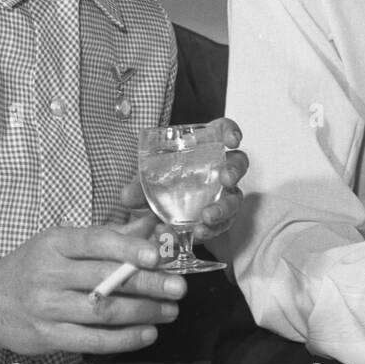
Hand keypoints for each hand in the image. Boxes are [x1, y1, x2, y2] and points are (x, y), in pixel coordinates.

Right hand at [0, 217, 187, 356]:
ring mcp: (46, 308)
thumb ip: (106, 236)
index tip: (157, 255)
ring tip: (170, 310)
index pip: (95, 242)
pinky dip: (123, 339)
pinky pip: (91, 341)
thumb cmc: (31, 267)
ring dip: (142, 312)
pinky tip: (147, 334)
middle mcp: (48, 274)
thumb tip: (149, 225)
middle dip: (147, 283)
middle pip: (104, 279)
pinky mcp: (47, 338)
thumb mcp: (61, 243)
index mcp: (54, 243)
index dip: (128, 248)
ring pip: (102, 312)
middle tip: (178, 287)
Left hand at [118, 118, 248, 243]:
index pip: (223, 131)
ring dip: (224, 207)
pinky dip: (211, 229)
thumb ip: (139, 188)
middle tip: (226, 179)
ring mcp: (223, 193)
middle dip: (235, 170)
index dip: (231, 131)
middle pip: (238, 162)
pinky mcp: (221, 217)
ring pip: (235, 197)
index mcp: (204, 147)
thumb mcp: (147, 184)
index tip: (232, 140)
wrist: (159, 215)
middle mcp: (219, 168)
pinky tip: (198, 233)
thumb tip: (126, 196)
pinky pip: (224, 223)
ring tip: (207, 217)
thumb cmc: (160, 185)